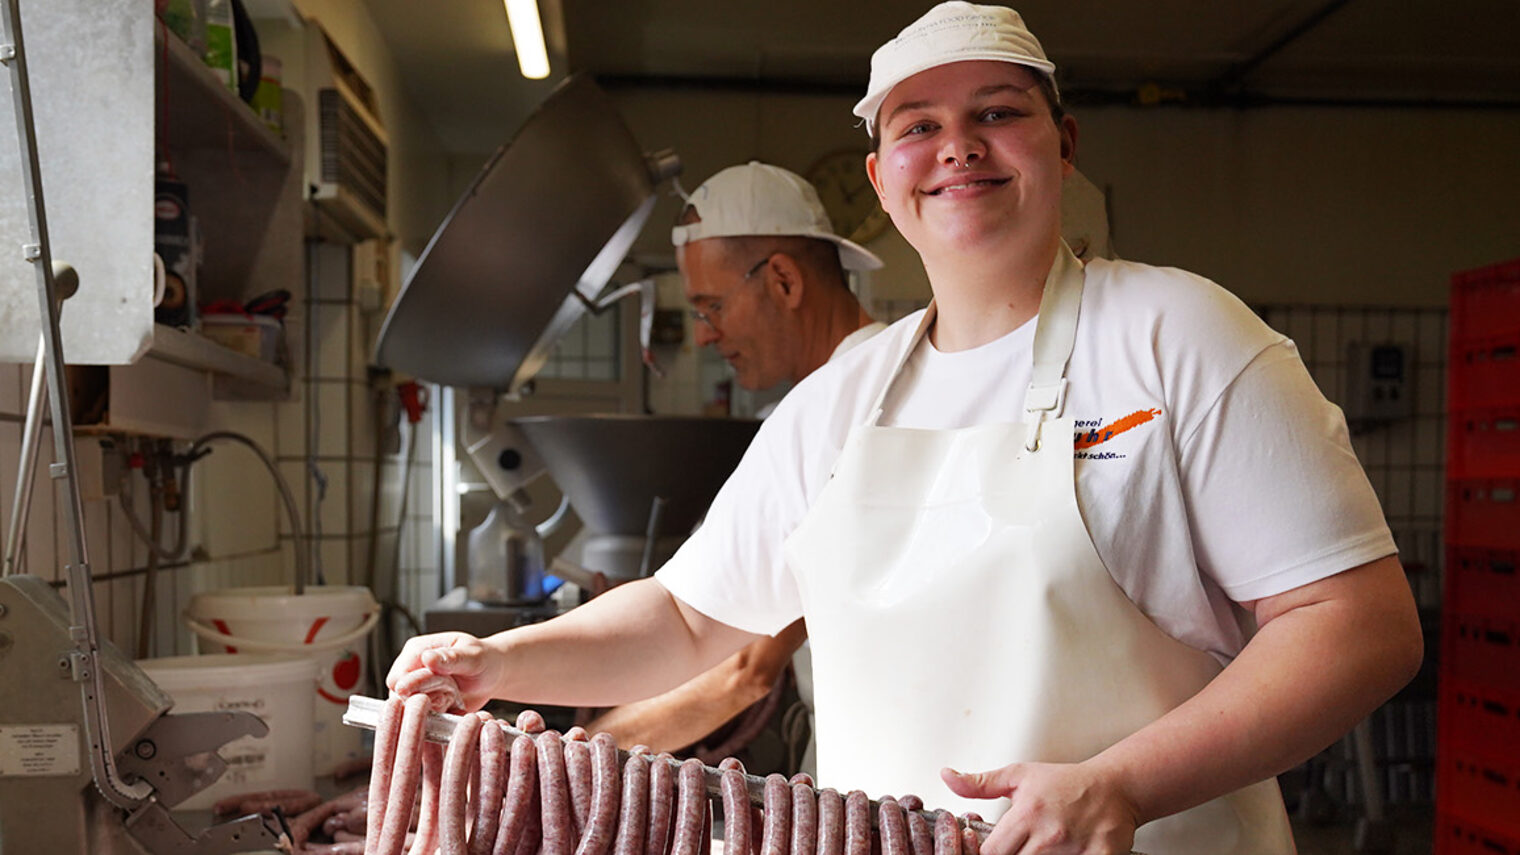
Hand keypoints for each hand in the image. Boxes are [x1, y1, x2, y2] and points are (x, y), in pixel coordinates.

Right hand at [385, 631, 504, 712]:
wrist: (494, 675)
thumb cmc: (484, 659)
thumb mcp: (473, 656)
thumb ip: (452, 658)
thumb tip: (427, 658)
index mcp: (417, 650)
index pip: (399, 674)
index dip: (413, 686)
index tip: (433, 688)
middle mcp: (412, 670)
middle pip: (400, 696)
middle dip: (423, 700)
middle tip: (447, 696)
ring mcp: (417, 690)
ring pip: (410, 710)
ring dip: (432, 710)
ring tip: (452, 699)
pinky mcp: (425, 707)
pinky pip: (423, 720)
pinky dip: (438, 719)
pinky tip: (452, 708)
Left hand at [941, 761, 1138, 854]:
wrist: (1114, 786)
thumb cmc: (1065, 783)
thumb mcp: (1019, 776)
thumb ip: (980, 784)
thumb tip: (946, 777)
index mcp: (1027, 814)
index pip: (991, 853)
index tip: (990, 850)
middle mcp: (1049, 834)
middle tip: (1019, 848)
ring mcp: (1075, 849)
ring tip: (1039, 849)